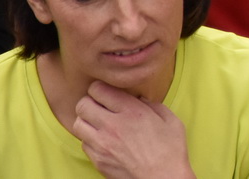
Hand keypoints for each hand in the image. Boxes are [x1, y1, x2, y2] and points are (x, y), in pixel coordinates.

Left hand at [72, 81, 194, 178]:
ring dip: (87, 120)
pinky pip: (83, 143)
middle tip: (100, 106)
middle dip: (90, 102)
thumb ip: (152, 104)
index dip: (100, 88)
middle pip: (82, 105)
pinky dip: (89, 138)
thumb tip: (140, 100)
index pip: (98, 90)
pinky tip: (103, 139)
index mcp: (131, 111)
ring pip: (78, 124)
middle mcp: (112, 125)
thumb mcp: (170, 120)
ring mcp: (102, 144)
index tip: (107, 92)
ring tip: (99, 123)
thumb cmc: (170, 150)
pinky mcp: (97, 160)